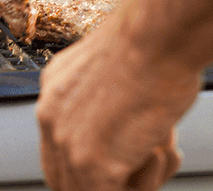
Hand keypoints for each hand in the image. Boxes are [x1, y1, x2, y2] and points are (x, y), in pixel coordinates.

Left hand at [36, 22, 199, 190]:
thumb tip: (124, 128)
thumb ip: (105, 97)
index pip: (55, 146)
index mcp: (54, 87)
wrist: (158, 37)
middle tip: (147, 160)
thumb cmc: (153, 43)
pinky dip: (150, 181)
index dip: (86, 163)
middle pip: (64, 178)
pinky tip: (162, 146)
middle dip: (109, 182)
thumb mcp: (114, 66)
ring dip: (135, 181)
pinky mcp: (91, 166)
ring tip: (162, 144)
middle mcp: (50, 115)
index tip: (122, 163)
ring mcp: (67, 143)